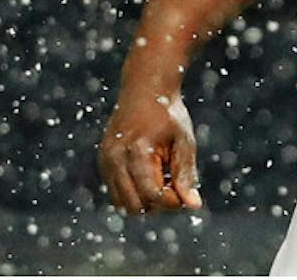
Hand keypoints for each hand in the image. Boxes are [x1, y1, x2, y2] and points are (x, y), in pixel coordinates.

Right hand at [98, 87, 202, 214]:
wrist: (144, 89)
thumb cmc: (168, 114)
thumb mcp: (184, 142)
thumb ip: (186, 175)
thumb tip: (193, 206)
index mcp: (138, 150)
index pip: (152, 195)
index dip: (172, 201)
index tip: (184, 190)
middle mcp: (116, 157)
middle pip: (135, 206)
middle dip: (157, 204)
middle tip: (172, 185)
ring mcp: (106, 160)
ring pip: (122, 204)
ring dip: (143, 200)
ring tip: (159, 178)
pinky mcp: (103, 161)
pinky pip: (116, 193)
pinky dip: (133, 192)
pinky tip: (147, 174)